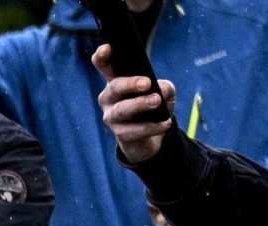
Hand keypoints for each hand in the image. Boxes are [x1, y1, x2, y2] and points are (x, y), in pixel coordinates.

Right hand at [93, 50, 176, 164]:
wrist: (150, 135)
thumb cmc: (154, 107)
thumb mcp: (163, 92)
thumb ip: (164, 87)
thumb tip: (160, 91)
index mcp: (117, 81)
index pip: (104, 66)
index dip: (102, 57)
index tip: (107, 48)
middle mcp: (108, 98)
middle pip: (114, 88)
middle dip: (130, 84)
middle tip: (147, 83)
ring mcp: (111, 117)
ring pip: (122, 109)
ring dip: (139, 104)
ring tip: (156, 101)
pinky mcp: (120, 134)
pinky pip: (134, 130)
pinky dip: (151, 126)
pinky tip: (165, 123)